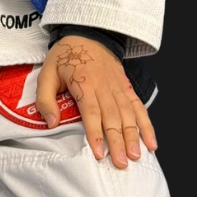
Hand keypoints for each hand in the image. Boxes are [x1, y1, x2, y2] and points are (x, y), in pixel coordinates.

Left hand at [35, 35, 156, 168]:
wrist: (87, 33)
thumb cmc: (65, 56)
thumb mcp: (47, 73)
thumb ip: (45, 99)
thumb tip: (51, 123)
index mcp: (84, 83)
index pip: (91, 112)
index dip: (95, 133)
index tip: (99, 153)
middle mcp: (104, 86)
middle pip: (113, 117)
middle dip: (118, 141)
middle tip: (121, 163)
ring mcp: (118, 87)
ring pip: (128, 114)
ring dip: (133, 136)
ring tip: (136, 156)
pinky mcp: (127, 87)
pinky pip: (139, 107)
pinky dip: (146, 124)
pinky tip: (151, 142)